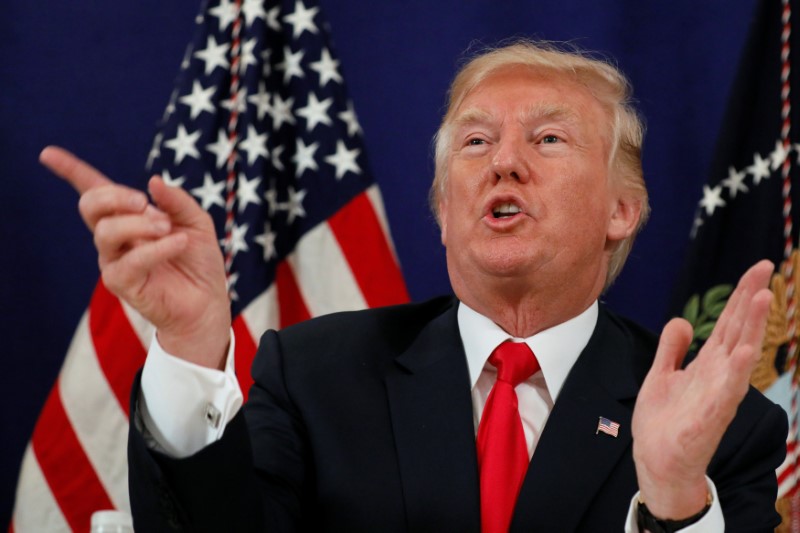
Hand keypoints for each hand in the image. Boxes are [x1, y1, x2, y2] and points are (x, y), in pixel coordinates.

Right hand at [41, 146, 230, 368]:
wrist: (207, 301)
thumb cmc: (198, 261)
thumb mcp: (196, 223)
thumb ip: (177, 202)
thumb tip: (154, 181)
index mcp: (129, 217)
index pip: (94, 191)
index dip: (71, 171)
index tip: (47, 153)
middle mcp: (115, 237)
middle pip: (91, 206)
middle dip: (115, 196)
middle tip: (144, 202)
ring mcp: (115, 260)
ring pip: (106, 232)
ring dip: (139, 223)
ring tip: (167, 227)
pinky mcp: (122, 284)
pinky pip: (131, 261)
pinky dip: (157, 248)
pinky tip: (178, 243)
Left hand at [631, 260, 773, 518]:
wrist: (657, 462)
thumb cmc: (664, 421)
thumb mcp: (661, 375)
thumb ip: (671, 349)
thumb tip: (682, 321)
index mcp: (708, 364)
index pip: (728, 323)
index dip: (740, 295)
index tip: (758, 268)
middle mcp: (719, 375)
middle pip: (738, 330)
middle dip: (751, 300)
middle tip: (766, 268)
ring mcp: (717, 395)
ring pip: (739, 355)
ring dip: (751, 327)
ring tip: (762, 298)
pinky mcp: (708, 417)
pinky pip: (725, 392)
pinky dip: (736, 372)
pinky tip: (745, 352)